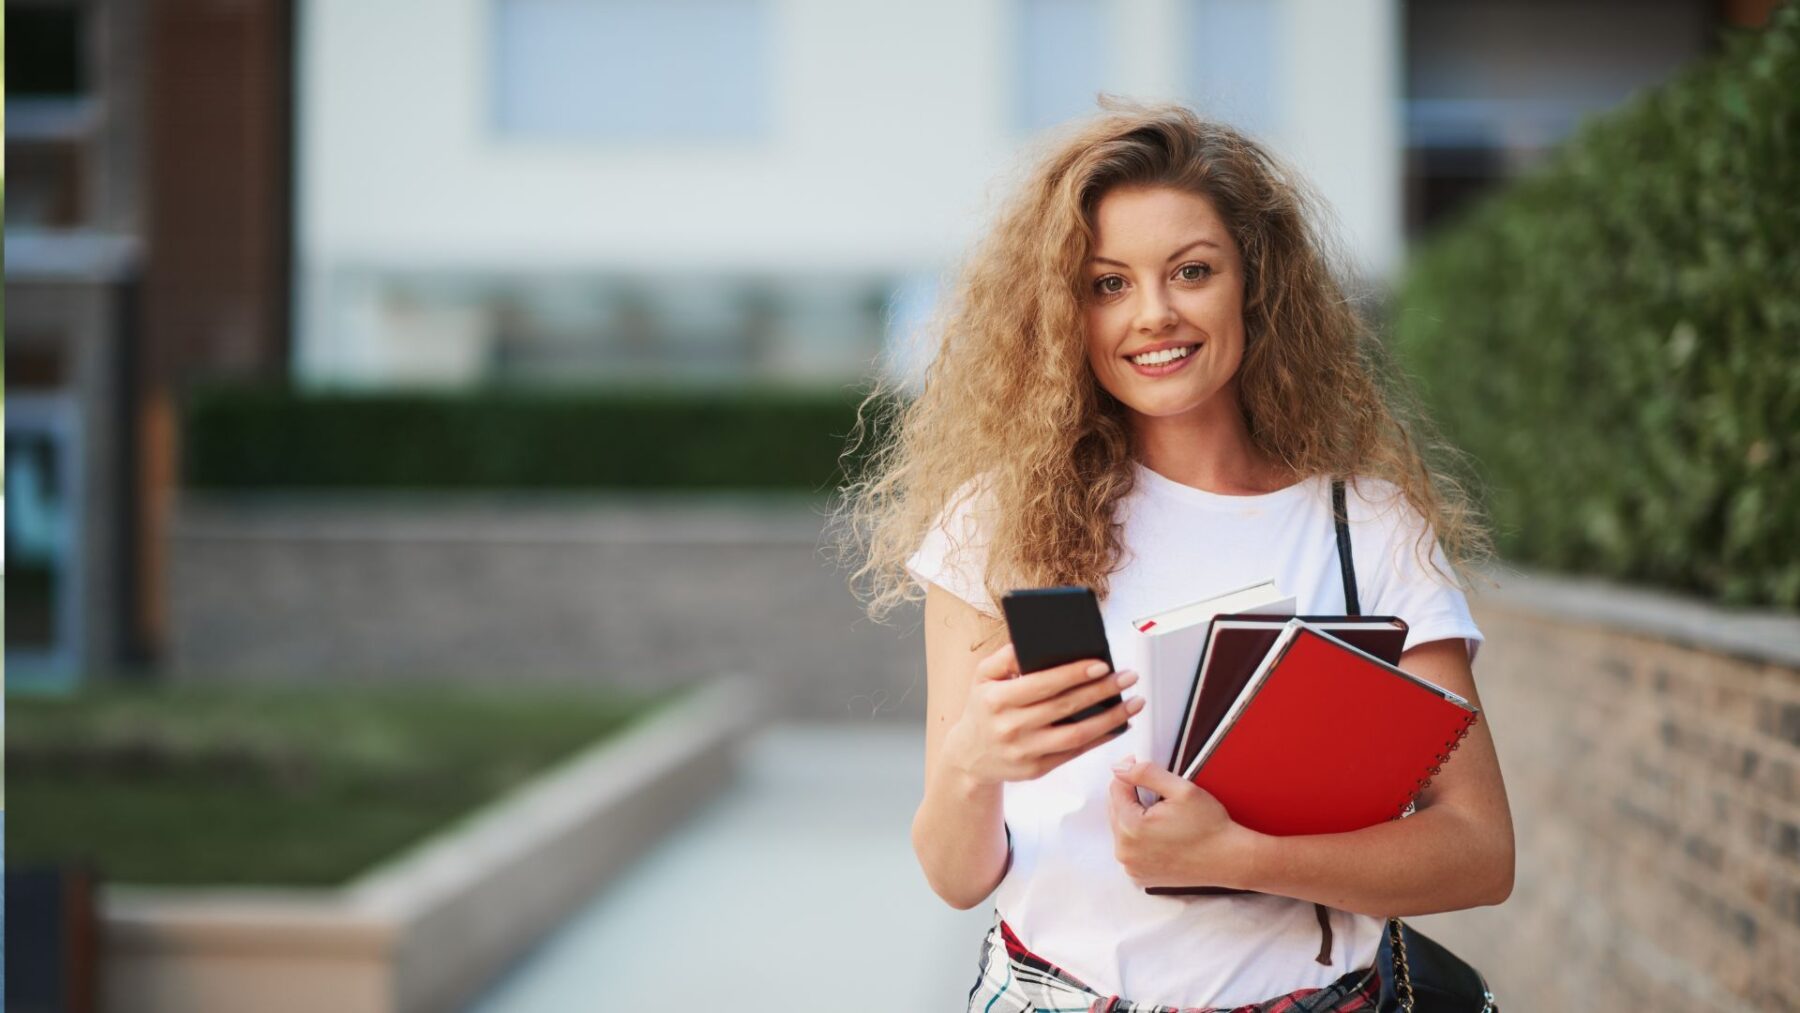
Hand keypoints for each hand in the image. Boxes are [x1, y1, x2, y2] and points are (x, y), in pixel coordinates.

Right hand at [943, 642, 1143, 784]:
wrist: (970, 755)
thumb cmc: (983, 708)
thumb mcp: (982, 677)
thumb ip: (1005, 657)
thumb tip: (1033, 642)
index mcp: (997, 700)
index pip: (1043, 684)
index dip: (1074, 674)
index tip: (1102, 664)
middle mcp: (1010, 727)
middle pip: (1065, 708)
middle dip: (1102, 691)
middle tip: (1128, 677)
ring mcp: (1025, 752)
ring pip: (1076, 735)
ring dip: (1110, 719)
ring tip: (1134, 702)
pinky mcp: (1037, 770)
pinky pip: (1075, 753)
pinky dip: (1100, 739)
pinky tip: (1119, 725)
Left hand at [1107, 756, 1260, 889]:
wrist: (1229, 860)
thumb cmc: (1209, 826)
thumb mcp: (1181, 789)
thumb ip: (1145, 773)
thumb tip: (1118, 768)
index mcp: (1131, 828)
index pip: (1115, 789)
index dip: (1129, 774)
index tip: (1142, 767)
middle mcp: (1125, 851)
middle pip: (1116, 809)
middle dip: (1132, 796)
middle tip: (1159, 793)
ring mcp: (1131, 866)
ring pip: (1122, 828)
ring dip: (1134, 815)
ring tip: (1161, 814)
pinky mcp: (1139, 875)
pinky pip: (1130, 847)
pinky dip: (1139, 836)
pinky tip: (1161, 833)